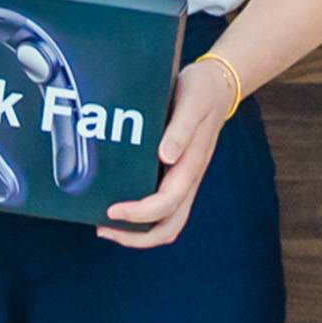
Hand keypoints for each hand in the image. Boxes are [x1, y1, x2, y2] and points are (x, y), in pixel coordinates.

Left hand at [100, 61, 241, 249]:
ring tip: (107, 225)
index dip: (139, 213)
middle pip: (168, 227)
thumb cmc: (201, 91)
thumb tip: (166, 156)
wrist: (218, 86)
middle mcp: (188, 179)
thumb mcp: (192, 102)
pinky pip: (162, 208)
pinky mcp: (176, 175)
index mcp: (191, 165)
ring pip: (166, 223)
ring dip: (138, 232)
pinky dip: (141, 217)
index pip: (167, 203)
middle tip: (103, 229)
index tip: (112, 210)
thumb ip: (180, 129)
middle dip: (137, 236)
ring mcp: (183, 180)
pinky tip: (118, 204)